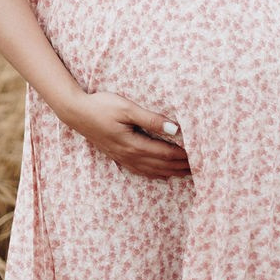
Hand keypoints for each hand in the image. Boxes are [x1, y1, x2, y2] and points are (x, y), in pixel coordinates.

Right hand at [65, 91, 191, 177]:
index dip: (184, 156)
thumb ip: (151, 119)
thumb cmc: (102, 106)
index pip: (166, 154)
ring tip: (188, 172)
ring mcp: (123, 158)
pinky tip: (163, 173)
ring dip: (172, 172)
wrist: (77, 113)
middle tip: (202, 167)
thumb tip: (174, 128)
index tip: (200, 156)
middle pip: (162, 165)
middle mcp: (130, 155)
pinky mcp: (118, 156)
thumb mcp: (127, 108)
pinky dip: (157, 173)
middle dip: (182, 167)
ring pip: (153, 170)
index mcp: (134, 144)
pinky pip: (141, 171)